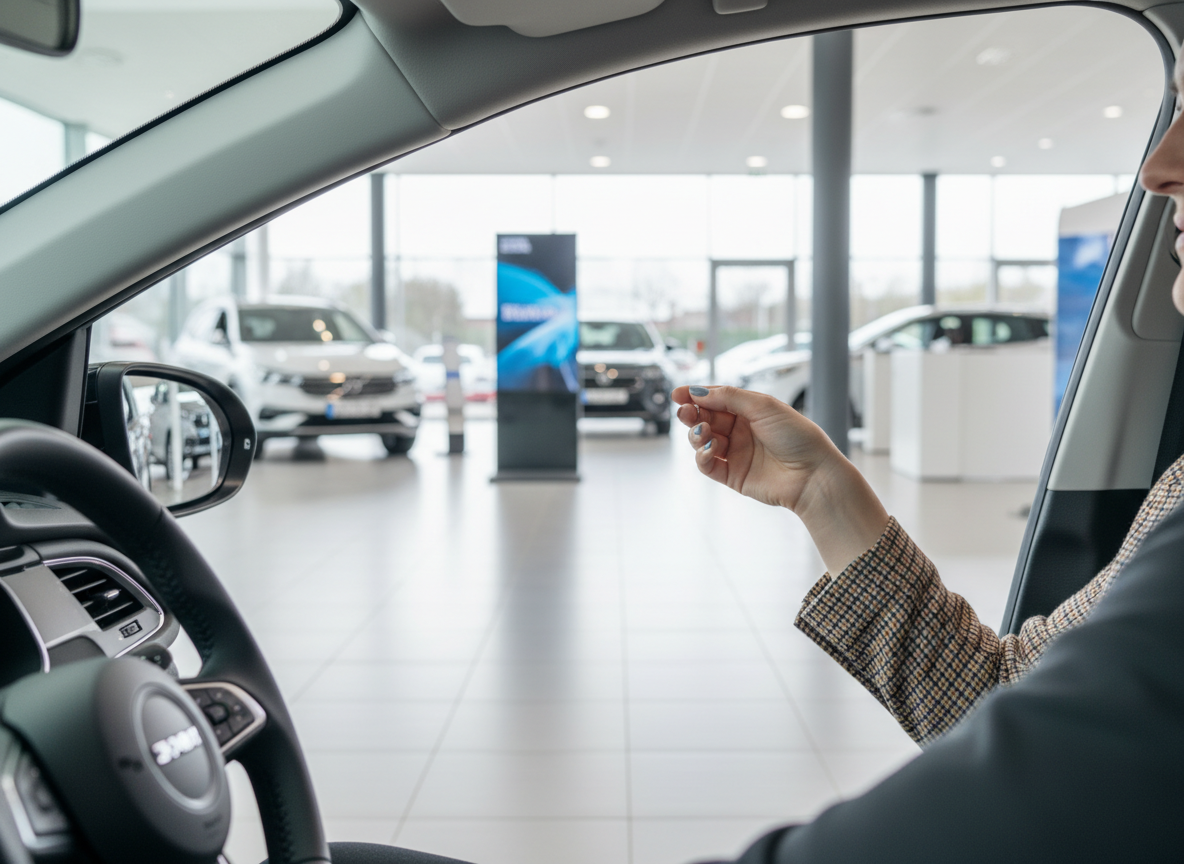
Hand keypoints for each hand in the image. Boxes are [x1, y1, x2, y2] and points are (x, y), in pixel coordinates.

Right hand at [671, 385, 835, 511]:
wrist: (813, 474)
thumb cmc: (797, 436)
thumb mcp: (763, 405)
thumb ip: (728, 397)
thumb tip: (698, 392)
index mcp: (750, 411)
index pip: (716, 399)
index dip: (696, 395)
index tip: (678, 394)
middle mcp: (741, 431)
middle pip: (706, 418)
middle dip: (692, 414)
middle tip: (685, 413)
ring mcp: (736, 453)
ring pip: (702, 441)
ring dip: (697, 434)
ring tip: (704, 432)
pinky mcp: (733, 475)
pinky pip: (707, 464)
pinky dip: (701, 456)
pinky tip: (708, 449)